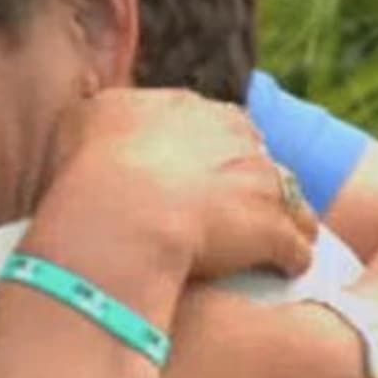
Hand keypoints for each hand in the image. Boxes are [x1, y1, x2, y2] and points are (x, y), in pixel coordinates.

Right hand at [47, 88, 318, 279]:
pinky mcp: (274, 230)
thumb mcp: (81, 117)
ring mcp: (261, 182)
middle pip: (257, 154)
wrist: (121, 211)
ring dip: (285, 216)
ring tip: (272, 241)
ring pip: (290, 196)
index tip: (200, 170)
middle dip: (250, 178)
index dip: (212, 146)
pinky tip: (282, 269)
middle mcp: (235, 136)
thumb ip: (100, 110)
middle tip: (232, 206)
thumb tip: (96, 109)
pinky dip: (291, 257)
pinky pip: (296, 246)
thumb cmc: (91, 167)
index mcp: (190, 108)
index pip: (218, 120)